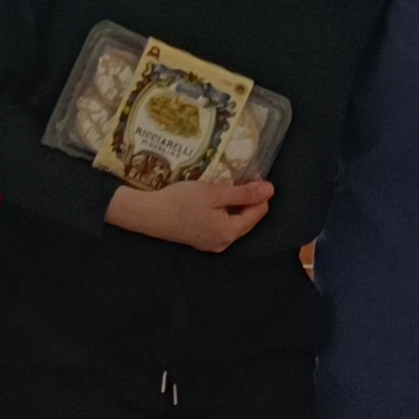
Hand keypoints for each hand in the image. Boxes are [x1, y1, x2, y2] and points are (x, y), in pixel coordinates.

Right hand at [106, 175, 273, 253]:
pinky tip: (216, 199)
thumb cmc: (181, 201)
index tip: (254, 175)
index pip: (257, 213)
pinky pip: (220, 225)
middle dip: (249, 200)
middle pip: (246, 220)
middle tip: (244, 177)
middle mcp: (222, 243)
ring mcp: (210, 244)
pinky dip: (223, 212)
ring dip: (235, 205)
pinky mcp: (199, 240)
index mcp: (229, 233)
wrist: (148, 214)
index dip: (259, 193)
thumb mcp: (215, 193)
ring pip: (233, 222)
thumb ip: (243, 193)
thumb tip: (270, 190)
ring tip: (230, 186)